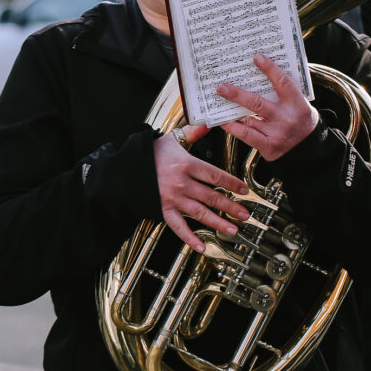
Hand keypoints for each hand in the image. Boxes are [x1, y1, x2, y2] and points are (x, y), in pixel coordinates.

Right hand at [153, 124, 249, 252]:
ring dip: (218, 223)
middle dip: (231, 207)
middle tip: (245, 214)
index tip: (244, 190)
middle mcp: (181, 183)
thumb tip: (208, 124)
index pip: (215, 175)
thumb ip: (192, 133)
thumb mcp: (172, 139)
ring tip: (232, 229)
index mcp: (186, 165)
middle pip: (211, 197)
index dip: (232, 183)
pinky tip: (201, 246)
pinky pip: (178, 227)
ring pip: (200, 213)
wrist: (124, 168)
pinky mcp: (163, 210)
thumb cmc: (149, 154)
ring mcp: (172, 198)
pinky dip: (190, 238)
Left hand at [217, 53, 318, 160]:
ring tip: (219, 100)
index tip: (256, 57)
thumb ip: (284, 92)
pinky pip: (246, 135)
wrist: (310, 150)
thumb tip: (260, 75)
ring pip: (249, 119)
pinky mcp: (268, 146)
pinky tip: (224, 121)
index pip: (283, 82)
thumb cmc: (302, 122)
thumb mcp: (300, 104)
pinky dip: (233, 127)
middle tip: (222, 86)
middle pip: (257, 103)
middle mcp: (286, 119)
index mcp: (298, 105)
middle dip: (237, 94)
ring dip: (231, 109)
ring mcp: (276, 134)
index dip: (269, 69)